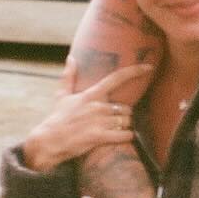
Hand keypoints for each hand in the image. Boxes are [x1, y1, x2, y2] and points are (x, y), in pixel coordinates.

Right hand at [22, 63, 152, 172]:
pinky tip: (124, 137)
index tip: (149, 67)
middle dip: (123, 115)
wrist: (49, 140)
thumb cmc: (57, 118)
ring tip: (114, 129)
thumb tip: (71, 58)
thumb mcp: (62, 95)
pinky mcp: (99, 137)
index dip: (135, 71)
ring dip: (124, 126)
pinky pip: (124, 135)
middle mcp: (98, 106)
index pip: (116, 78)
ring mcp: (99, 121)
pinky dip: (127, 136)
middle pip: (126, 107)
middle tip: (113, 120)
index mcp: (91, 94)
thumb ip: (69, 76)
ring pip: (126, 121)